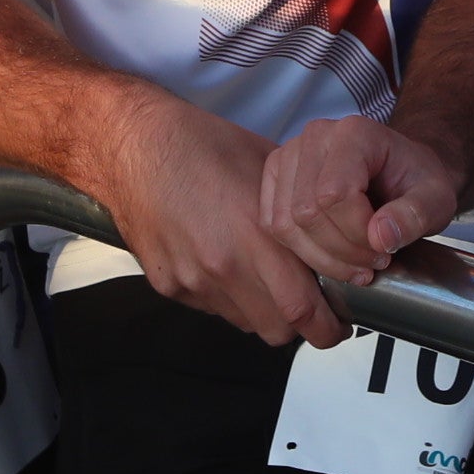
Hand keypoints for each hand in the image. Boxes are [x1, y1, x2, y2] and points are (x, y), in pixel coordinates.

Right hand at [99, 98, 338, 345]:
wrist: (134, 143)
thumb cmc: (201, 144)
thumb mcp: (267, 166)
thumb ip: (299, 214)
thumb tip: (329, 243)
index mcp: (256, 234)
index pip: (303, 309)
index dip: (329, 325)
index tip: (340, 319)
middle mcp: (223, 266)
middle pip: (278, 330)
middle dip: (301, 325)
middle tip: (310, 305)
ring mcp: (192, 280)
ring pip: (245, 322)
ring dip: (262, 310)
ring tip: (262, 276)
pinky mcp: (168, 285)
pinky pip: (212, 307)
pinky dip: (227, 297)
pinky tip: (221, 261)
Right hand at [263, 112, 461, 283]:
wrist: (404, 172)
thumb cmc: (417, 182)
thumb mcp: (436, 200)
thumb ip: (415, 215)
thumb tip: (379, 236)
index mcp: (354, 133)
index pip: (334, 194)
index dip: (356, 233)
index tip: (383, 248)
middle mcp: (315, 136)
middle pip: (306, 212)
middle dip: (341, 250)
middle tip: (372, 261)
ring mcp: (290, 154)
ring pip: (285, 223)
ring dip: (321, 257)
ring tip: (356, 264)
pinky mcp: (277, 176)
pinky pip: (273, 224)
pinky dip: (301, 251)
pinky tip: (332, 256)